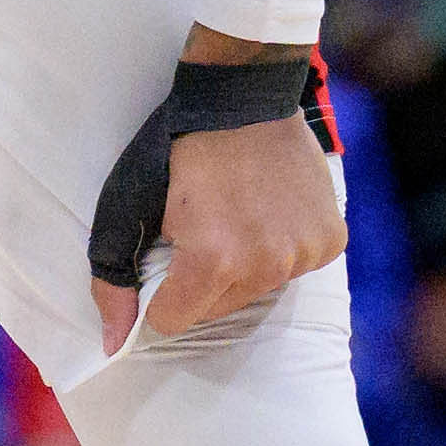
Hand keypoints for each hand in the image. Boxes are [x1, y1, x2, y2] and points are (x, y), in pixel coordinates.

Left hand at [97, 41, 344, 352]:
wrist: (245, 98)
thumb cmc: (180, 150)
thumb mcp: (127, 207)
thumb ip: (115, 279)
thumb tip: (113, 346)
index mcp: (213, 260)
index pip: (174, 319)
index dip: (161, 292)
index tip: (166, 258)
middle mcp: (266, 265)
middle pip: (217, 308)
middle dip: (202, 278)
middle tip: (203, 225)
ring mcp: (304, 253)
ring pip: (259, 289)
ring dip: (245, 264)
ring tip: (239, 214)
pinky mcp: (332, 239)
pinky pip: (297, 267)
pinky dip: (283, 248)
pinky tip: (271, 211)